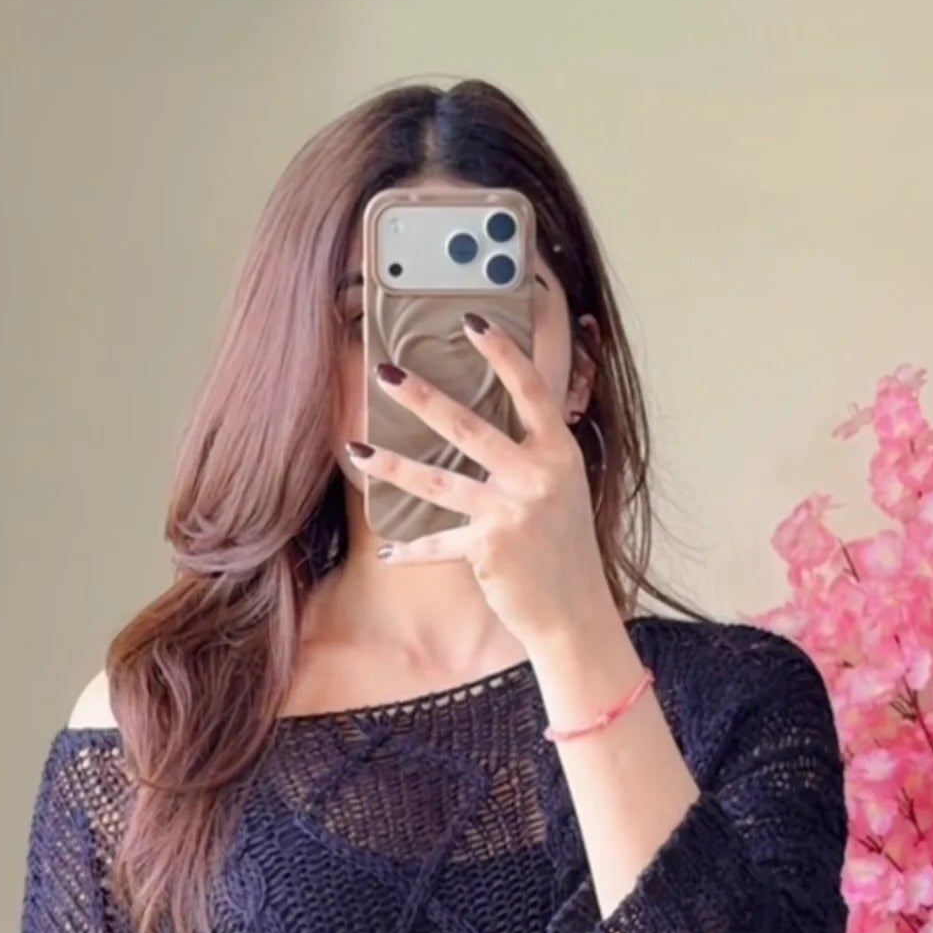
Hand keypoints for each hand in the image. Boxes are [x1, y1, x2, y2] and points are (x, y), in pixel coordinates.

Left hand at [347, 315, 621, 653]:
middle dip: (423, 397)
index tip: (471, 319)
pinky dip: (413, 550)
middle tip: (386, 372)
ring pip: (438, 482)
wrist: (575, 613)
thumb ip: (535, 456)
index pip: (530, 390)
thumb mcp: (564, 491)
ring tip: (357, 449)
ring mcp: (511, 512)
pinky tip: (389, 551)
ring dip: (393, 465)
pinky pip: (439, 543)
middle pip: (468, 427)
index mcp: (558, 454)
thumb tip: (492, 423)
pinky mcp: (488, 549)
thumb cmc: (565, 550)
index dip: (502, 352)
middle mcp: (536, 477)